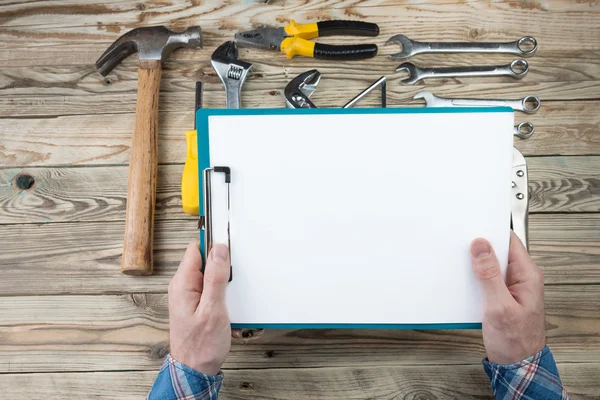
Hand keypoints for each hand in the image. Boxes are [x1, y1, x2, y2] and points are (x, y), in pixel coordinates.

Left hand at [168, 241, 239, 374]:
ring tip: (230, 307)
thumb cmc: (200, 346)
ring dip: (227, 289)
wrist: (195, 371)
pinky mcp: (198, 305)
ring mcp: (190, 296)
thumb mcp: (213, 309)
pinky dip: (225, 301)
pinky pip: (214, 293)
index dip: (214, 244)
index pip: (197, 249)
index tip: (229, 245)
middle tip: (232, 286)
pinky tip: (229, 315)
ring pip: (213, 278)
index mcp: (183, 283)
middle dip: (224, 270)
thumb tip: (219, 250)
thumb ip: (216, 278)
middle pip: (207, 262)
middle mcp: (184, 287)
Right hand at [471, 231, 545, 364]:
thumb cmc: (515, 341)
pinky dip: (474, 280)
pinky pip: (486, 280)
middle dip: (478, 249)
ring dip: (474, 266)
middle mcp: (521, 278)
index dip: (489, 233)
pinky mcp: (501, 296)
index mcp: (527, 275)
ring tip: (458, 267)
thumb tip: (480, 246)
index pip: (509, 241)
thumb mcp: (499, 306)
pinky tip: (463, 283)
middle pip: (497, 252)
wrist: (516, 366)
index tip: (470, 230)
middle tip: (458, 248)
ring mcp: (511, 287)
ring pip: (489, 266)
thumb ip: (489, 275)